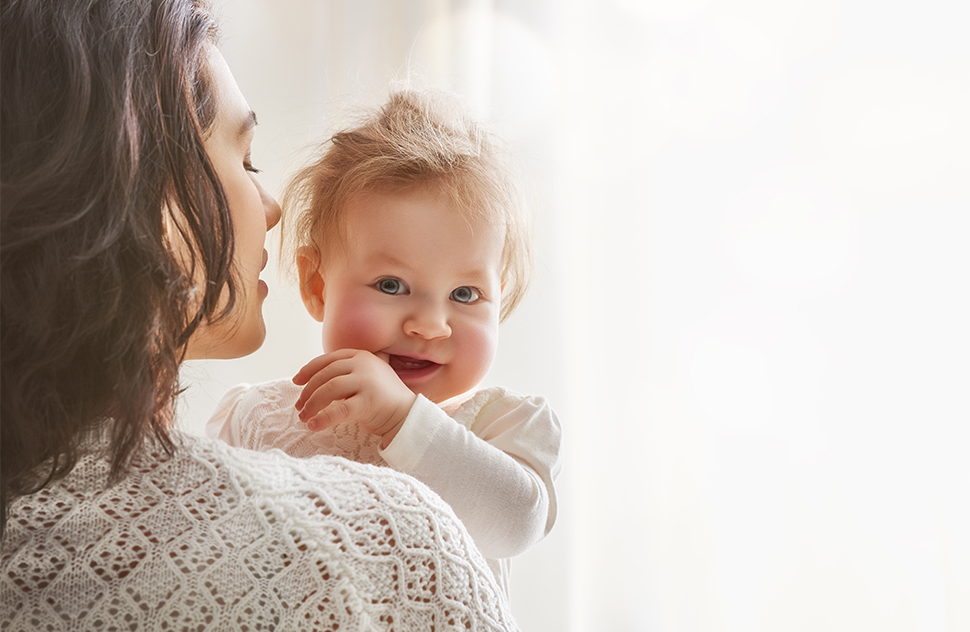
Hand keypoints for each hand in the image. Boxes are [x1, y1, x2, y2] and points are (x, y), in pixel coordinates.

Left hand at [293, 349, 415, 447]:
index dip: (308, 370)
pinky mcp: (369, 402)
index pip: (327, 359)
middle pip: (325, 375)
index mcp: (361, 356)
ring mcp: (367, 382)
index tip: (296, 382)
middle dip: (307, 392)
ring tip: (304, 417)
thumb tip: (313, 378)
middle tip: (299, 407)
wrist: (407, 415)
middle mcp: (363, 365)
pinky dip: (323, 418)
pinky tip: (314, 425)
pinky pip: (339, 410)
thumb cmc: (382, 398)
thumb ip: (347, 372)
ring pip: (329, 389)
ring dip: (312, 404)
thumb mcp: (366, 376)